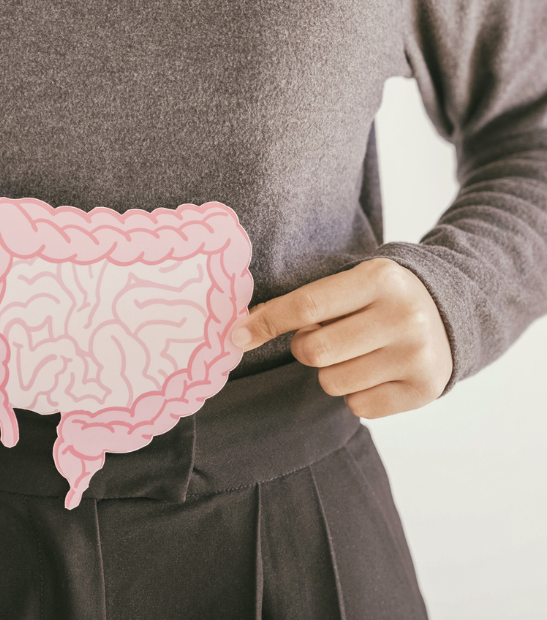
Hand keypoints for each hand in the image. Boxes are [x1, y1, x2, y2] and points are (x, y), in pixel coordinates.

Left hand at [230, 258, 452, 417]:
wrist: (449, 312)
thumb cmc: (380, 298)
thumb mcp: (352, 282)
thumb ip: (306, 301)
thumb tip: (244, 326)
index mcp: (379, 278)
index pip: (305, 305)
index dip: (265, 322)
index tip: (236, 335)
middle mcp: (403, 315)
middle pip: (314, 351)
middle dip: (304, 348)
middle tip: (323, 337)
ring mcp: (417, 355)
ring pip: (332, 382)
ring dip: (331, 372)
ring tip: (357, 352)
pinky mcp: (425, 389)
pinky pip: (358, 407)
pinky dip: (356, 394)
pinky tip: (376, 371)